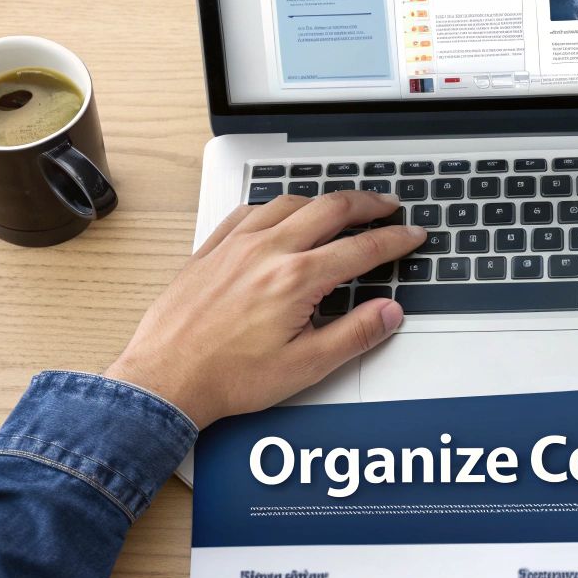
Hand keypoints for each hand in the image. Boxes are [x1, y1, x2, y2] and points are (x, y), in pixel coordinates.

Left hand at [104, 192, 424, 427]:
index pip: (361, 249)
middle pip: (331, 208)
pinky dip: (277, 205)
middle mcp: (267, 251)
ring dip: (324, 199)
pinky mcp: (212, 249)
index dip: (394, 240)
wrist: (166, 378)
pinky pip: (250, 209)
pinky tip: (282, 213)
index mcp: (296, 279)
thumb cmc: (228, 377)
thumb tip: (389, 312)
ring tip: (343, 206)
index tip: (411, 235)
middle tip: (389, 206)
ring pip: (291, 202)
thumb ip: (355, 334)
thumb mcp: (305, 366)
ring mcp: (236, 245)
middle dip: (368, 204)